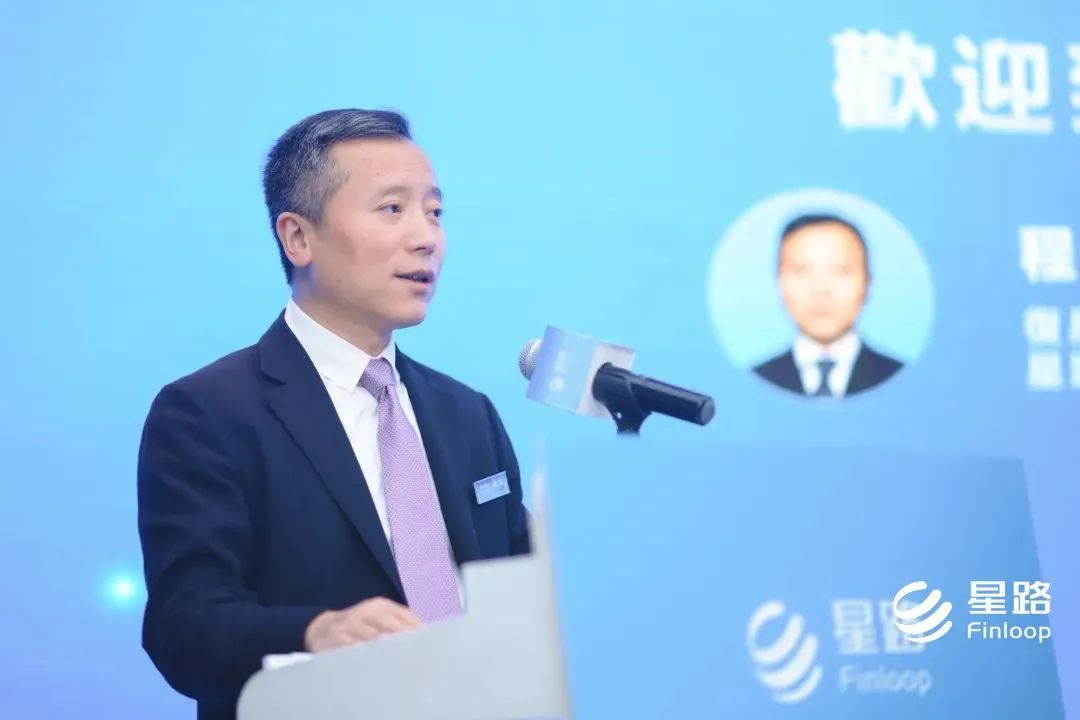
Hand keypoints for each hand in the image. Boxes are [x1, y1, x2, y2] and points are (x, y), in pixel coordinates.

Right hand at [304, 597, 422, 651]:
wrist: (320, 628)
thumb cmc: (358, 625)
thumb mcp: (377, 617)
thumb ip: (397, 623)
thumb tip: (423, 635)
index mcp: (379, 605)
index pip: (403, 614)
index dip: (416, 627)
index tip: (428, 640)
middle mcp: (366, 611)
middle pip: (390, 623)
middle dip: (404, 637)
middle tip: (417, 651)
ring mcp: (351, 623)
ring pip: (373, 635)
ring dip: (388, 646)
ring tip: (401, 657)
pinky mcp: (337, 637)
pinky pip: (354, 646)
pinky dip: (367, 653)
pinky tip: (377, 661)